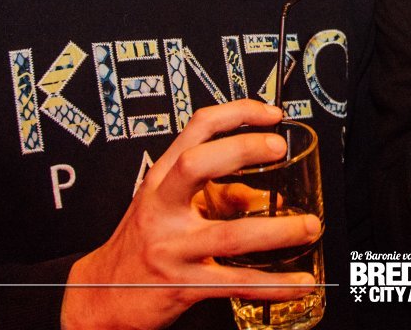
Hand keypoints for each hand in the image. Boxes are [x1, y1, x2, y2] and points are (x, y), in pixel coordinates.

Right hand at [61, 101, 320, 329]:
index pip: (196, 130)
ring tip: (309, 227)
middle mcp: (163, 209)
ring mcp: (172, 248)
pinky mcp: (182, 285)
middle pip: (197, 166)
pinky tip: (298, 284)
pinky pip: (235, 284)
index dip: (236, 114)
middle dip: (241, 150)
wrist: (100, 297)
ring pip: (230, 235)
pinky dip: (272, 285)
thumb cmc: (138, 245)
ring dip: (277, 231)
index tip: (271, 114)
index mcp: (160, 181)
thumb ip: (215, 194)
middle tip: (279, 149)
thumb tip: (260, 190)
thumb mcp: (168, 208)